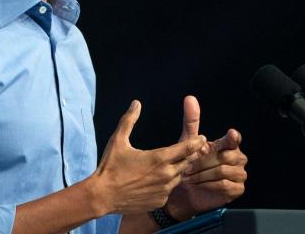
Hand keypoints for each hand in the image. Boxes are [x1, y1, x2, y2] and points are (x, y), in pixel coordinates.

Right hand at [91, 100, 205, 215]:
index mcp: (159, 158)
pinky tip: (156, 180)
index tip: (202, 138)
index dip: (196, 142)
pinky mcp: (159, 201)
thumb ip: (129, 120)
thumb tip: (136, 103)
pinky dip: (166, 183)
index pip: (187, 148)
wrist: (102, 196)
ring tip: (170, 163)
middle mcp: (166, 175)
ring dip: (177, 169)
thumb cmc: (110, 166)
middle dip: (188, 155)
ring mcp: (164, 190)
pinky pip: (169, 190)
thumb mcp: (118, 140)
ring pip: (179, 177)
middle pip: (187, 162)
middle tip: (188, 149)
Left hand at [164, 96, 247, 219]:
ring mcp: (239, 174)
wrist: (184, 191)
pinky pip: (225, 185)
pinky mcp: (237, 189)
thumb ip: (191, 121)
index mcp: (227, 145)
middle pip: (224, 157)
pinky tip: (198, 184)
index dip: (232, 138)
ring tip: (190, 177)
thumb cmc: (188, 165)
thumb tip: (189, 98)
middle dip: (203, 162)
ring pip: (224, 171)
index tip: (231, 135)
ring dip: (203, 174)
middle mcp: (237, 158)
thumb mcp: (188, 142)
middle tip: (187, 167)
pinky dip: (209, 185)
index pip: (233, 139)